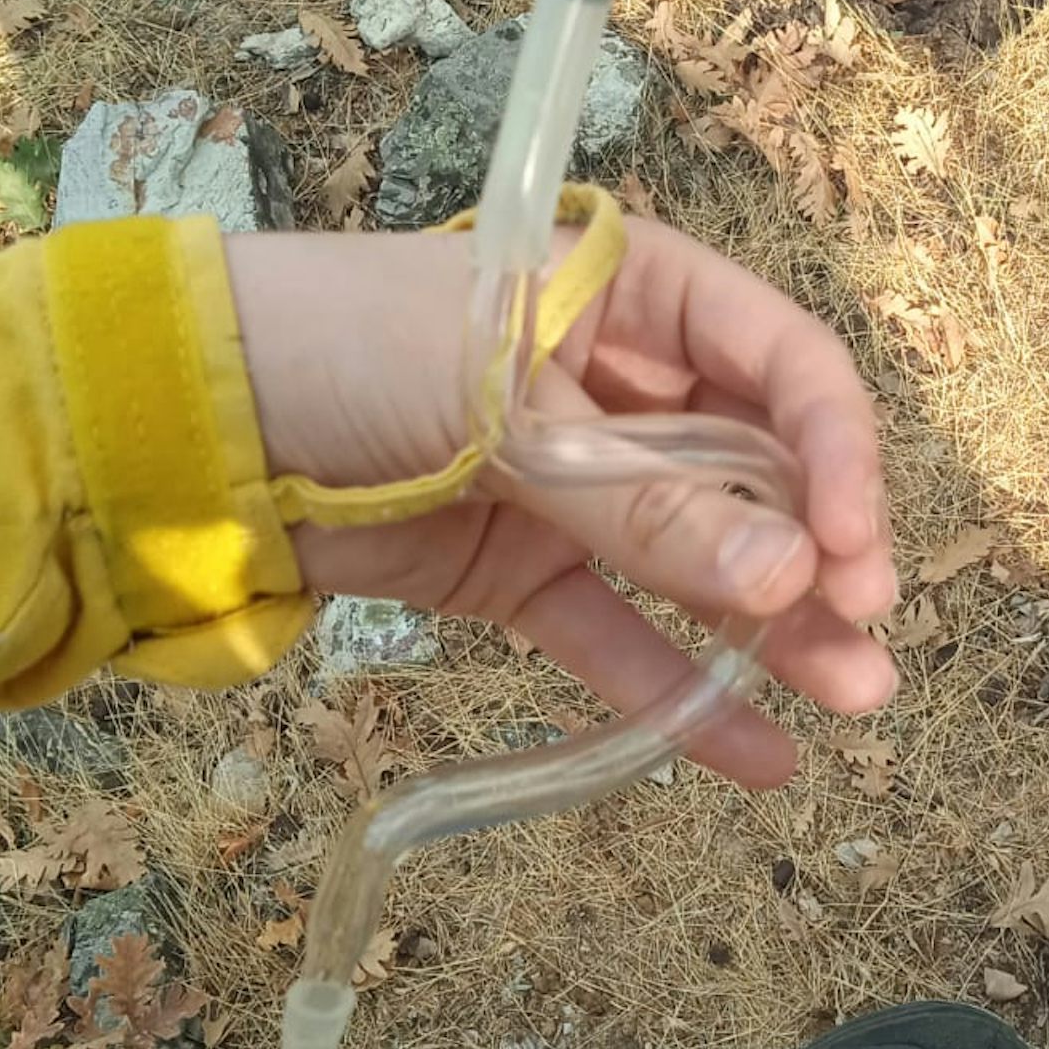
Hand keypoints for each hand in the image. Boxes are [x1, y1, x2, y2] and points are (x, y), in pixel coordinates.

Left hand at [225, 215, 897, 784]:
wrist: (183, 416)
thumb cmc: (350, 350)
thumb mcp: (513, 412)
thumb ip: (648, 506)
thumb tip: (792, 580)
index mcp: (633, 294)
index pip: (778, 365)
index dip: (831, 452)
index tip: (852, 547)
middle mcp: (620, 384)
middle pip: (756, 472)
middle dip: (821, 554)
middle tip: (865, 637)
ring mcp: (571, 485)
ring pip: (700, 562)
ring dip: (774, 629)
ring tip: (852, 699)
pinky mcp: (515, 570)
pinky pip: (616, 634)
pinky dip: (676, 692)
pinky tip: (756, 755)